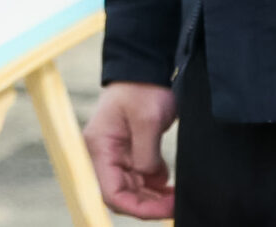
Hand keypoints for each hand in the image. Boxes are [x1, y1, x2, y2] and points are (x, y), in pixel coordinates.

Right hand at [84, 81, 175, 218]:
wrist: (145, 66)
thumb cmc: (142, 87)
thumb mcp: (148, 120)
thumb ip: (147, 155)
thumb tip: (151, 181)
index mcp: (100, 147)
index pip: (112, 193)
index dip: (138, 208)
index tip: (164, 209)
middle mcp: (104, 154)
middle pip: (123, 195)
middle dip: (149, 204)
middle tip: (175, 204)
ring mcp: (117, 154)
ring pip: (133, 189)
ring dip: (154, 197)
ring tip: (175, 197)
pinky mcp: (130, 151)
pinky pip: (140, 178)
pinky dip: (155, 185)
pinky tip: (169, 185)